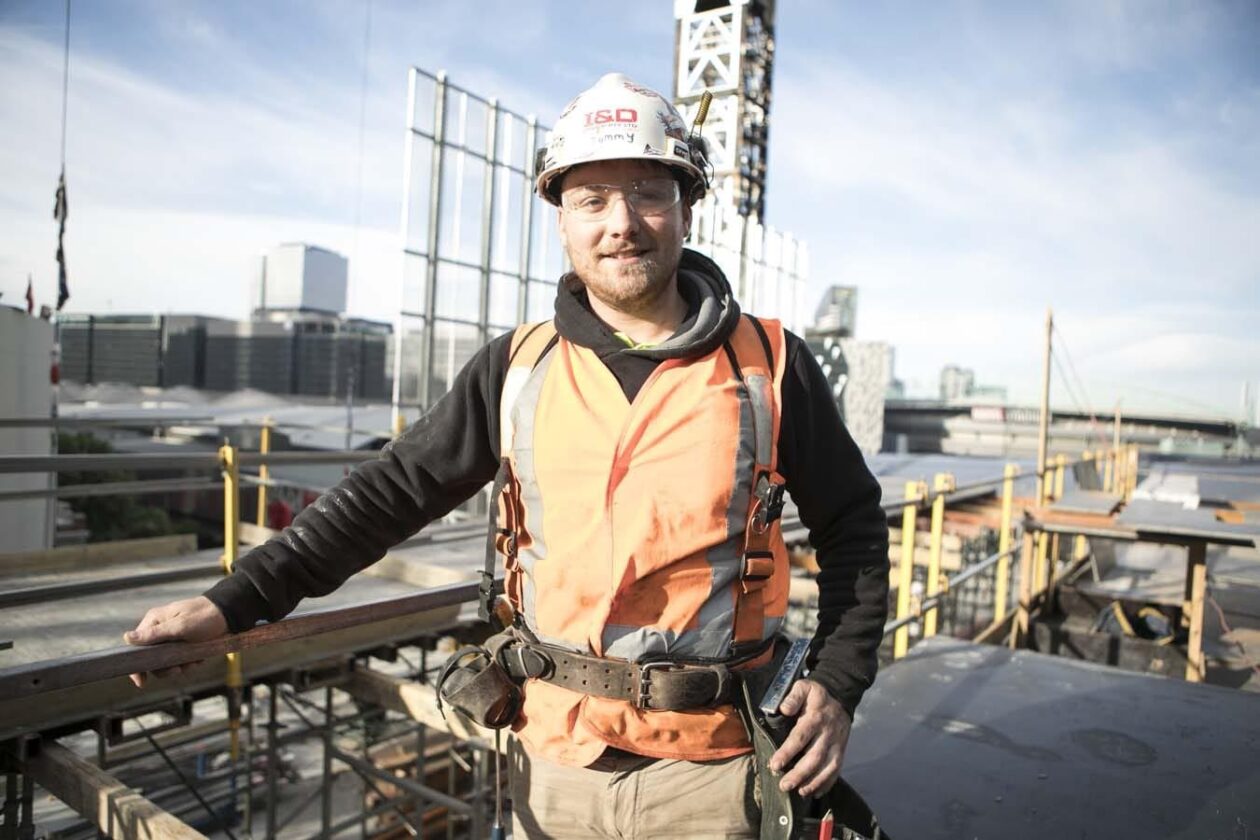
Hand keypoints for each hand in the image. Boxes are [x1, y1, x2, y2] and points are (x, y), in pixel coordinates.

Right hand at [123, 596, 227, 687]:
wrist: (230, 614)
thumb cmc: (205, 616)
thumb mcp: (180, 626)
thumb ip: (155, 634)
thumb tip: (127, 638)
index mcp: (154, 621)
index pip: (136, 646)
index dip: (137, 665)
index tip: (142, 681)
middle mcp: (160, 630)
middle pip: (151, 659)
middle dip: (165, 668)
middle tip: (178, 669)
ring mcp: (172, 638)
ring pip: (167, 662)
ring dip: (179, 666)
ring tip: (193, 661)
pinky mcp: (184, 644)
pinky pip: (180, 660)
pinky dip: (188, 663)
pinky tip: (199, 659)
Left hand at [767, 678, 851, 796]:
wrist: (841, 695)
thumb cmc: (816, 694)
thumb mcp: (804, 687)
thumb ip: (793, 696)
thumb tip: (783, 709)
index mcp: (815, 717)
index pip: (800, 738)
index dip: (787, 753)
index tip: (775, 765)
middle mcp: (827, 733)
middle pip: (814, 757)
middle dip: (799, 774)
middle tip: (784, 785)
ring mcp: (837, 743)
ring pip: (827, 767)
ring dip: (814, 782)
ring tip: (799, 792)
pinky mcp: (842, 750)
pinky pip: (836, 769)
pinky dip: (827, 782)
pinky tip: (816, 792)